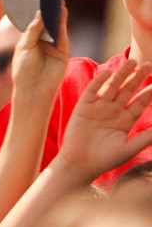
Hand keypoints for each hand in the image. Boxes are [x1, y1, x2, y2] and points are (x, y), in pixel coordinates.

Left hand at [10, 8, 68, 104]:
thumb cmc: (23, 70)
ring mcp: (54, 46)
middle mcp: (42, 42)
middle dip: (48, 11)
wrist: (34, 90)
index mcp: (29, 40)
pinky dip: (62, 25)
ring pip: (56, 28)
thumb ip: (33, 30)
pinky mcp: (64, 51)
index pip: (34, 23)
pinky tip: (62, 14)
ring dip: (57, 15)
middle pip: (47, 23)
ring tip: (58, 2)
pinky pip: (63, 36)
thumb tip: (40, 13)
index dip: (36, 12)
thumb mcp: (24, 47)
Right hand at [57, 59, 151, 178]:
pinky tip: (108, 73)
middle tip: (148, 65)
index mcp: (124, 120)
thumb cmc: (105, 159)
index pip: (139, 102)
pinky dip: (99, 82)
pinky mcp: (83, 107)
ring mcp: (98, 108)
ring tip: (133, 62)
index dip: (149, 92)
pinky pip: (92, 91)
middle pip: (127, 90)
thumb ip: (147, 136)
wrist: (80, 164)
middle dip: (137, 78)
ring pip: (112, 87)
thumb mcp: (130, 147)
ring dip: (121, 74)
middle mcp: (112, 111)